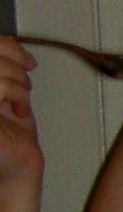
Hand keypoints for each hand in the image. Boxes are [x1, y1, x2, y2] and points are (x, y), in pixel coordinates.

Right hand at [0, 39, 44, 211]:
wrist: (18, 167)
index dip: (6, 45)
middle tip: (28, 73)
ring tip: (23, 95)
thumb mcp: (9, 94)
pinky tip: (19, 107)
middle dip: (14, 59)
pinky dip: (16, 92)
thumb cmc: (12, 135)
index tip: (26, 57)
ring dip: (17, 79)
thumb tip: (11, 44)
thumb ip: (5, 69)